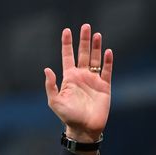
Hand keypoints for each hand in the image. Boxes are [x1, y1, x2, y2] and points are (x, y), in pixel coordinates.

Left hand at [44, 24, 112, 142]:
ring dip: (96, 47)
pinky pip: (107, 70)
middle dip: (84, 40)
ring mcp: (93, 80)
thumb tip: (47, 69)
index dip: (67, 44)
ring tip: (97, 34)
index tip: (66, 30)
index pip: (67, 56)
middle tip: (85, 26)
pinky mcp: (105, 86)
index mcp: (68, 77)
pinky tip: (108, 51)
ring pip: (95, 59)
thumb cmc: (67, 116)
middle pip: (82, 54)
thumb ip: (51, 85)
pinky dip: (108, 61)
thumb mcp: (54, 101)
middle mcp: (81, 76)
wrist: (84, 128)